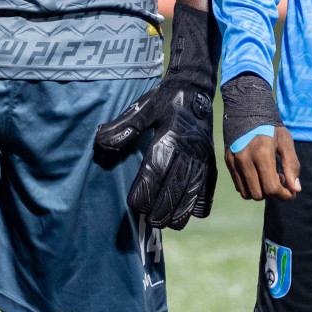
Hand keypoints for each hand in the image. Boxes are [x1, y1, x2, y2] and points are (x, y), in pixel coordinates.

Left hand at [94, 82, 217, 229]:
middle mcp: (189, 152)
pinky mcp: (211, 163)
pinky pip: (208, 191)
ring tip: (164, 221)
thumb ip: (123, 127)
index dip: (144, 193)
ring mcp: (202, 159)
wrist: (195, 89)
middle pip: (174, 191)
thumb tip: (100, 142)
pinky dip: (197, 206)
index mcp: (169, 138)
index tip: (133, 204)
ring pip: (192, 196)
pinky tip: (186, 212)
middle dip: (160, 211)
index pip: (155, 174)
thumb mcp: (142, 108)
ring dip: (178, 213)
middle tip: (148, 220)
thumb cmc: (165, 100)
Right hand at [225, 127, 300, 200]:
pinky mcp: (228, 161)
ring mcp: (234, 161)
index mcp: (262, 153)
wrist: (247, 109)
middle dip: (273, 193)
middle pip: (259, 194)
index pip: (271, 188)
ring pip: (247, 193)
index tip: (291, 192)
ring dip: (260, 191)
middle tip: (280, 179)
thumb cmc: (270, 127)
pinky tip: (258, 174)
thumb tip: (295, 190)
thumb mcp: (286, 142)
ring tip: (268, 177)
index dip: (284, 195)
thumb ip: (292, 166)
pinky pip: (238, 185)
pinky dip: (250, 186)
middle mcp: (245, 159)